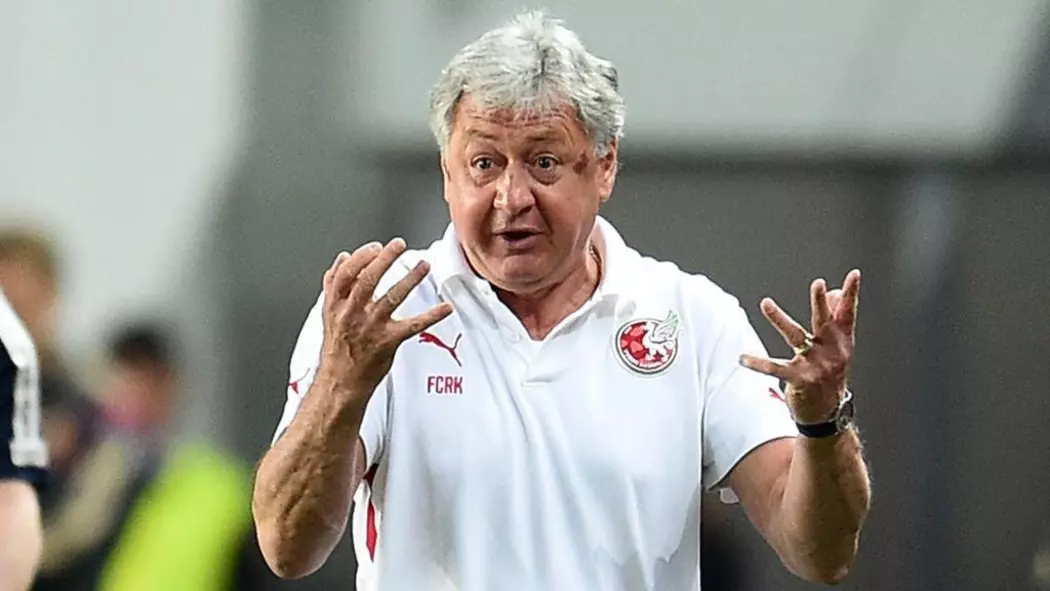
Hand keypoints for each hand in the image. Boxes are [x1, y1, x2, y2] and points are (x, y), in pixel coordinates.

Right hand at [317, 238, 452, 405]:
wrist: (340, 382)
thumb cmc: (337, 348)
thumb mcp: (329, 313)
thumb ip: (334, 285)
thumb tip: (343, 258)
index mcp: (336, 305)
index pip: (346, 273)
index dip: (361, 257)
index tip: (376, 246)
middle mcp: (352, 314)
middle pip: (368, 280)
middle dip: (385, 259)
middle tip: (399, 245)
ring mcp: (371, 328)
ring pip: (392, 297)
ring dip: (410, 279)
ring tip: (424, 265)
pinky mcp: (388, 342)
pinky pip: (414, 325)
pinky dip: (432, 315)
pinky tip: (446, 307)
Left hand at [739, 269, 860, 423]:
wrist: (827, 412)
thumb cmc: (830, 374)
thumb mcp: (838, 347)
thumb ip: (835, 319)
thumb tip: (834, 292)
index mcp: (842, 341)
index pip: (848, 313)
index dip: (852, 293)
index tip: (854, 275)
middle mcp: (832, 351)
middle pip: (824, 321)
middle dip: (821, 302)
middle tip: (818, 284)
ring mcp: (816, 365)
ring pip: (796, 336)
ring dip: (780, 319)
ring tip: (766, 303)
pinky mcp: (800, 379)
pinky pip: (775, 368)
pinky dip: (758, 362)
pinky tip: (743, 358)